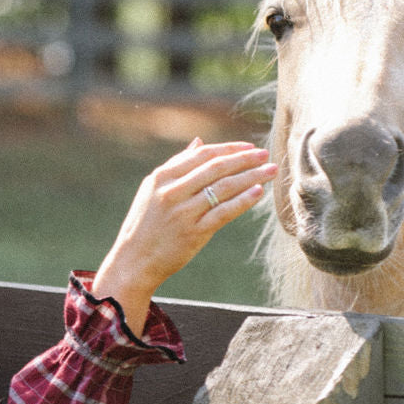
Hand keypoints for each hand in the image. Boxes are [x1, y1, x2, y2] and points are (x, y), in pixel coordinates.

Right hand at [91, 137, 276, 332]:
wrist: (133, 260)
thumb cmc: (145, 224)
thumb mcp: (153, 189)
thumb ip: (177, 165)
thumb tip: (199, 142)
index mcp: (162, 177)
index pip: (203, 155)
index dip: (229, 149)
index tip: (249, 147)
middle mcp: (172, 191)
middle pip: (216, 168)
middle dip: (244, 159)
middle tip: (265, 155)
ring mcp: (183, 212)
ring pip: (224, 188)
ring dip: (251, 177)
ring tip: (270, 171)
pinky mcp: (193, 233)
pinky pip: (223, 212)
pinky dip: (243, 200)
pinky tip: (258, 192)